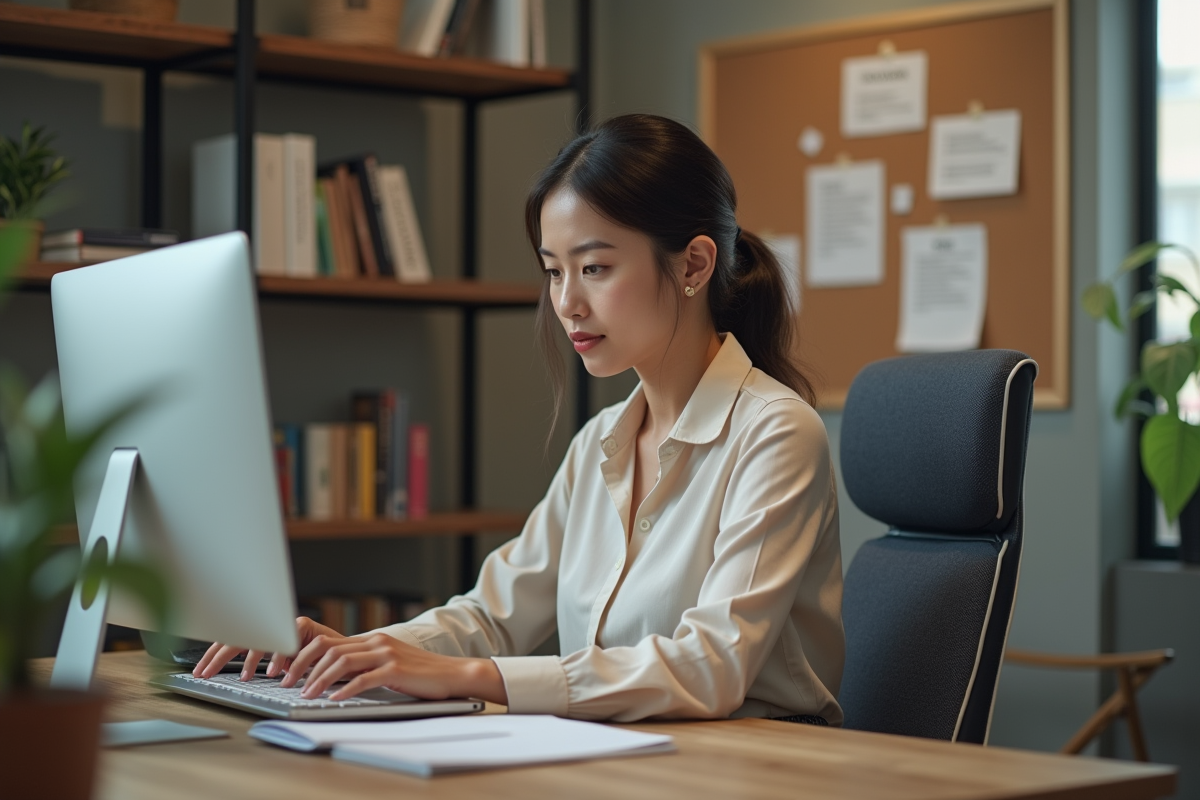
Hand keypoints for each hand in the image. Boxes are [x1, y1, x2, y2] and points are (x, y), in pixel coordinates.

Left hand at [191, 616, 343, 680]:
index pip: (234, 639)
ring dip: (252, 660)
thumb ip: (272, 665)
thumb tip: (247, 677)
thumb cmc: (319, 662)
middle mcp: (275, 626)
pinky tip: (276, 673)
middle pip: (240, 636)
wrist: (353, 652)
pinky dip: (280, 658)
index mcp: (267, 633)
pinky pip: (287, 642)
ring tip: (245, 678)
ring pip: (261, 638)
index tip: (200, 672)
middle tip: (205, 674)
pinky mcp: (307, 626)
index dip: (214, 655)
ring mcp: (289, 625)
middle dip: (218, 656)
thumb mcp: (289, 665)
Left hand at [284, 631, 507, 704]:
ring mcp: (386, 655)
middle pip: (328, 648)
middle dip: (303, 665)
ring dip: (319, 679)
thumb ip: (365, 663)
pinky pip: (363, 679)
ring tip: (307, 694)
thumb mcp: (388, 662)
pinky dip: (344, 690)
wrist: (452, 673)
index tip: (290, 671)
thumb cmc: (420, 673)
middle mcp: (376, 642)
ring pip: (342, 662)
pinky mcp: (395, 670)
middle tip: (288, 682)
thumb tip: (333, 676)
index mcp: (372, 639)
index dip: (303, 655)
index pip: (328, 641)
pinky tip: (333, 699)